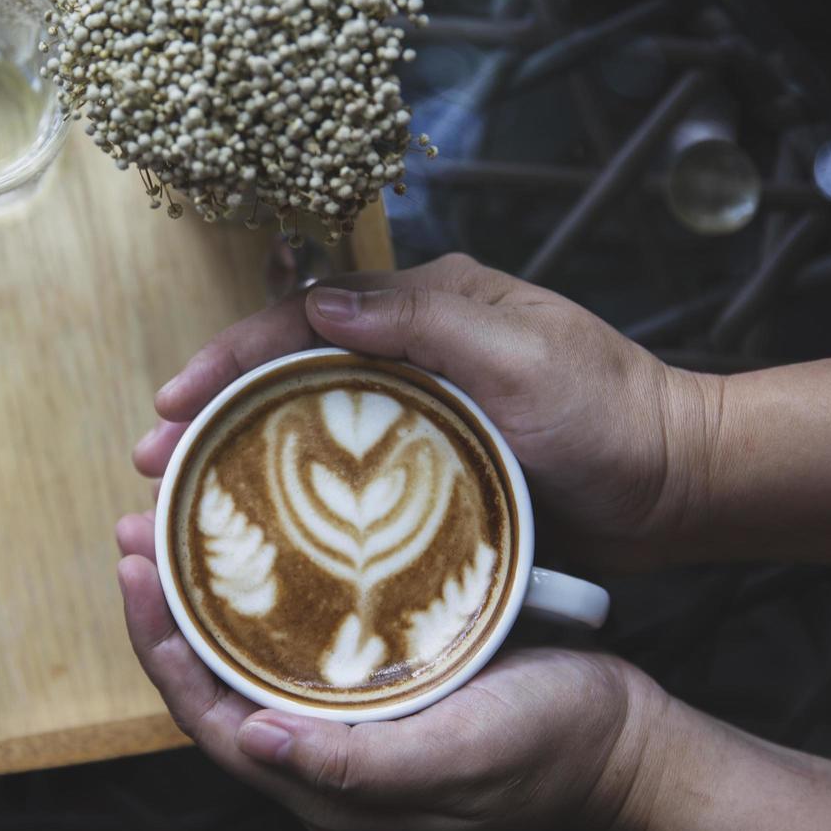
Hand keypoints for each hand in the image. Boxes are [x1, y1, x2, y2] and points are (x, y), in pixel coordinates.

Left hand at [113, 533, 659, 830]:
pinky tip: (265, 537)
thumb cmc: (551, 753)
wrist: (625, 743)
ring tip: (178, 519)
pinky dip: (268, 586)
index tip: (133, 567)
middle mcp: (320, 749)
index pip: (205, 715)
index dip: (158, 644)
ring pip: (249, 650)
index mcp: (323, 783)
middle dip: (166, 606)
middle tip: (139, 525)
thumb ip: (358, 765)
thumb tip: (250, 741)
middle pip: (212, 677)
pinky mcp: (382, 676)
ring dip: (208, 590)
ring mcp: (349, 713)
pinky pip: (300, 632)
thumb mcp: (459, 758)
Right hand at [133, 253, 722, 567]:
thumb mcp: (523, 357)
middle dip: (212, 410)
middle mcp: (408, 355)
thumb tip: (316, 300)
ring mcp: (415, 417)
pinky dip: (291, 497)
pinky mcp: (427, 472)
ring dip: (237, 457)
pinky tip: (254, 531)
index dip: (228, 358)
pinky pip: (344, 479)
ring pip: (304, 429)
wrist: (677, 486)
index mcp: (426, 309)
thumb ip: (425, 323)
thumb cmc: (608, 413)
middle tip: (153, 461)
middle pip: (286, 375)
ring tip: (180, 498)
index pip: (302, 321)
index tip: (171, 401)